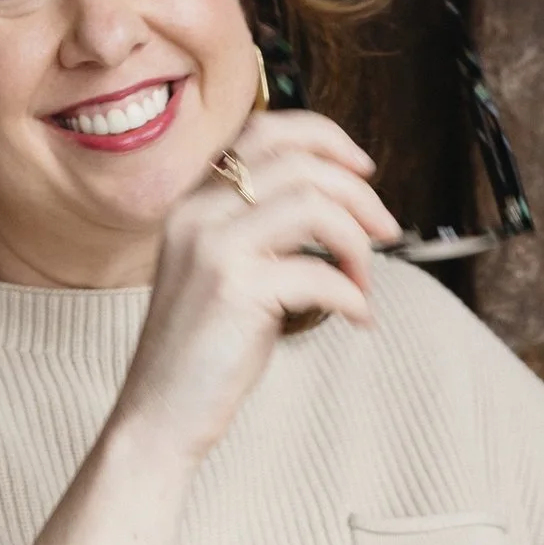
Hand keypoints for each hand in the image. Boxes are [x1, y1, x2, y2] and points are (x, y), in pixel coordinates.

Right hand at [112, 113, 401, 464]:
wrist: (158, 415)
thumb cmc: (202, 351)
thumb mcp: (223, 271)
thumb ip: (261, 231)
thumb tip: (339, 206)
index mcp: (194, 201)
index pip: (266, 130)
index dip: (326, 139)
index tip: (363, 170)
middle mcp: (198, 212)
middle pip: (299, 162)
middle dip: (358, 193)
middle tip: (385, 230)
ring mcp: (213, 248)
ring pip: (314, 206)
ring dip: (358, 241)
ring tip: (364, 279)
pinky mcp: (233, 290)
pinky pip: (320, 274)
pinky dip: (353, 295)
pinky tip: (356, 317)